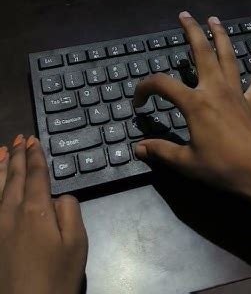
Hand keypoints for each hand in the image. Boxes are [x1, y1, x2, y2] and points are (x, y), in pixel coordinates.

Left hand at [0, 135, 87, 293]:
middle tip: (19, 139)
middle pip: (14, 177)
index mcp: (36, 209)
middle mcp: (12, 211)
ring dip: (0, 167)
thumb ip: (70, 211)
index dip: (35, 156)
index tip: (33, 140)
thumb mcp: (77, 244)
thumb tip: (58, 196)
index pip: (36, 175)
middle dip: (17, 156)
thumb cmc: (56, 278)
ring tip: (2, 150)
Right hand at [134, 13, 250, 207]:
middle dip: (192, 32)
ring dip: (221, 37)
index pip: (163, 85)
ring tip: (214, 20)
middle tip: (185, 16)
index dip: (145, 89)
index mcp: (195, 103)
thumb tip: (138, 148)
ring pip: (229, 57)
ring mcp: (237, 93)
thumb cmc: (221, 167)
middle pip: (203, 53)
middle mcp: (215, 90)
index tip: (139, 103)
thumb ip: (161, 151)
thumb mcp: (186, 162)